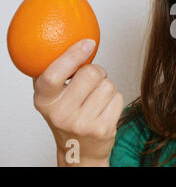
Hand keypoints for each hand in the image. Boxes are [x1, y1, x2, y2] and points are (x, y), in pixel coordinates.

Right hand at [33, 39, 123, 166]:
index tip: (87, 43)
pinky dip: (115, 99)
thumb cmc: (67, 114)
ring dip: (106, 87)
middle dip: (97, 71)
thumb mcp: (53, 95)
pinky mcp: (102, 129)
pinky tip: (104, 109)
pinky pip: (118, 97)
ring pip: (108, 85)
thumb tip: (78, 40)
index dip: (72, 55)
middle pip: (90, 73)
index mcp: (44, 101)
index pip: (54, 74)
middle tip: (92, 80)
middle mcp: (60, 114)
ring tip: (96, 99)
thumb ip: (56, 71)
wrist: (79, 149)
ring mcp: (82, 124)